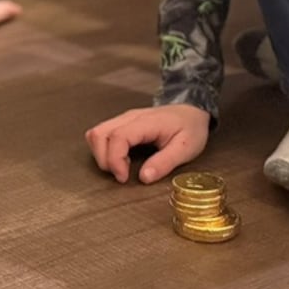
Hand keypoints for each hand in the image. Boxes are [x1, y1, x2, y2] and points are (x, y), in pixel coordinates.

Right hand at [86, 104, 210, 183]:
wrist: (192, 110)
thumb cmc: (191, 128)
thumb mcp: (186, 148)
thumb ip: (165, 163)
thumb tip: (143, 178)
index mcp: (146, 122)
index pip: (118, 137)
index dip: (115, 160)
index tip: (124, 178)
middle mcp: (130, 117)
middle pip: (99, 134)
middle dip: (103, 160)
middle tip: (121, 175)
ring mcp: (124, 118)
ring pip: (96, 133)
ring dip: (101, 154)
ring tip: (119, 168)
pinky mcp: (122, 123)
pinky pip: (102, 133)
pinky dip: (103, 149)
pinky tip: (121, 159)